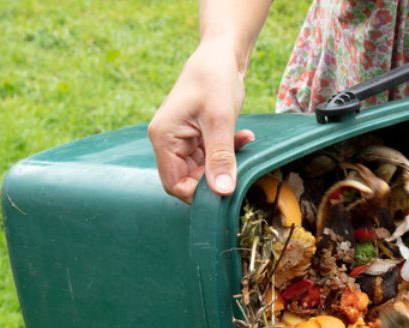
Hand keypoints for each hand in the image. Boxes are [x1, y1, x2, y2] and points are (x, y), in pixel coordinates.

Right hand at [147, 39, 254, 202]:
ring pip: (203, 168)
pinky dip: (229, 151)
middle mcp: (168, 141)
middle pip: (188, 179)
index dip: (198, 193)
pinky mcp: (196, 135)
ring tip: (243, 142)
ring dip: (225, 162)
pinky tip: (245, 137)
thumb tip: (222, 192)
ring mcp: (182, 139)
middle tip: (240, 167)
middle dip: (215, 176)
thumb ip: (220, 157)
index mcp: (164, 138)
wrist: (221, 54)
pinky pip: (211, 155)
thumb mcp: (220, 120)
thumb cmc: (215, 79)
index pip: (174, 184)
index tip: (225, 189)